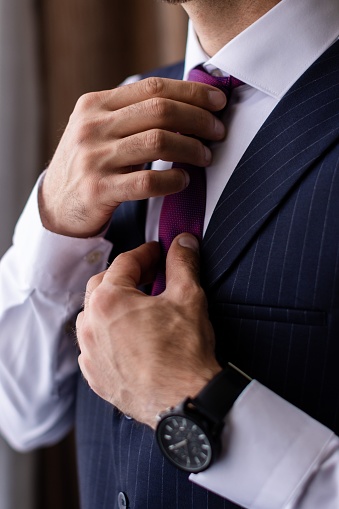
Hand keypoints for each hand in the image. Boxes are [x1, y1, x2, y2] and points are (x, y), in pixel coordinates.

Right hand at [39, 78, 225, 236]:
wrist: (56, 205)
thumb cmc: (90, 165)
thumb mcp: (99, 129)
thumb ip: (131, 114)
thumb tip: (188, 103)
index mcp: (95, 104)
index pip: (152, 87)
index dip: (191, 92)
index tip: (218, 101)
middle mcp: (92, 126)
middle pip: (160, 110)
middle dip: (199, 119)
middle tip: (218, 132)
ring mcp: (94, 158)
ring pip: (158, 142)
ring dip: (191, 148)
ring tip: (205, 157)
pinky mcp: (98, 190)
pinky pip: (147, 182)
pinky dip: (173, 180)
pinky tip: (183, 181)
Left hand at [76, 233, 220, 427]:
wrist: (183, 402)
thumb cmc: (183, 352)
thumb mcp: (188, 297)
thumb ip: (182, 263)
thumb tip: (184, 242)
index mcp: (108, 300)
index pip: (125, 263)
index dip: (145, 253)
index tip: (158, 252)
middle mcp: (90, 325)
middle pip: (103, 286)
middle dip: (126, 276)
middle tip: (149, 273)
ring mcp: (89, 353)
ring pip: (94, 316)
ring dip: (112, 305)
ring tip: (137, 305)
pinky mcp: (95, 376)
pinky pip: (94, 345)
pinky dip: (107, 334)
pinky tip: (128, 337)